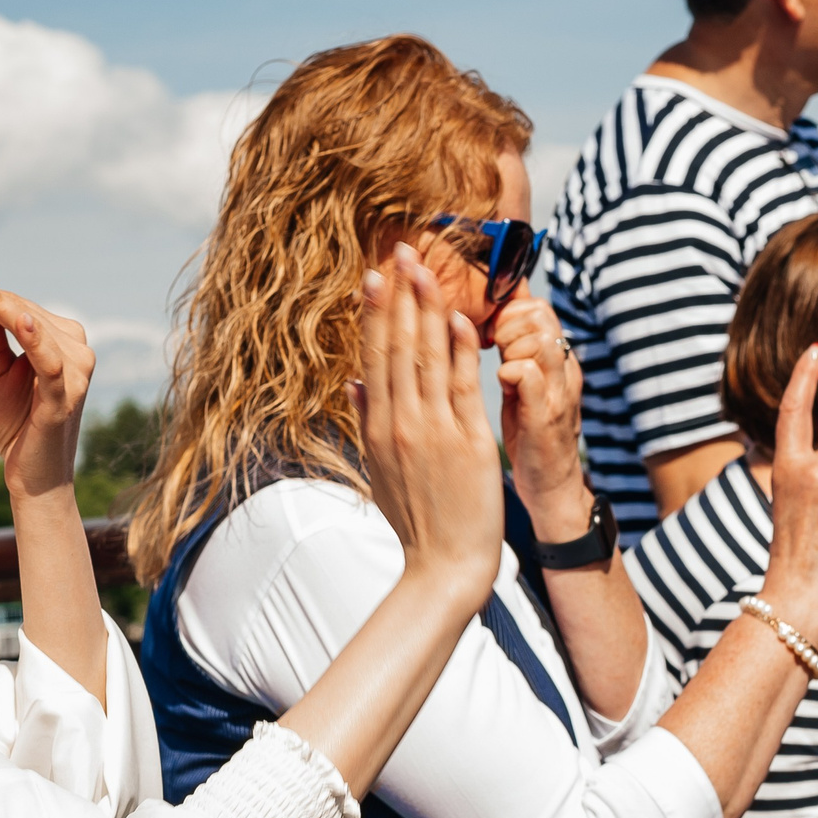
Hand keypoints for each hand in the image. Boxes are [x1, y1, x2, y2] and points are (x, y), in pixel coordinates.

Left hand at [0, 265, 92, 502]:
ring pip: (33, 327)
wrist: (32, 478)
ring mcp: (76, 373)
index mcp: (62, 342)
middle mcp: (78, 351)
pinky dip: (36, 339)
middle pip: (22, 311)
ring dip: (0, 305)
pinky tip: (19, 319)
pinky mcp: (66, 396)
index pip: (17, 307)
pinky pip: (50, 362)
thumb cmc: (18, 424)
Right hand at [350, 245, 503, 616]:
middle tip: (401, 249)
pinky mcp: (467, 442)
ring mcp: (432, 431)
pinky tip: (459, 317)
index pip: (373, 357)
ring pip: (426, 357)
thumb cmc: (418, 522)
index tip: (375, 275)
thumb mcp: (379, 472)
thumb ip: (366, 424)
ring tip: (426, 266)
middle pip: (396, 346)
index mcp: (378, 428)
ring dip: (427, 307)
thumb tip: (350, 385)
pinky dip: (459, 349)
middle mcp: (399, 423)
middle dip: (398, 295)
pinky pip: (461, 385)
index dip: (374, 314)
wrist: (445, 568)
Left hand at [491, 293, 589, 533]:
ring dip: (509, 347)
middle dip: (506, 325)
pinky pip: (528, 374)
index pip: (537, 306)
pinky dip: (509, 372)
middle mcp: (564, 370)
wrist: (551, 488)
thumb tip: (489, 313)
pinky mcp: (546, 417)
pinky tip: (502, 384)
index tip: (490, 334)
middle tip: (492, 352)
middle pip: (540, 314)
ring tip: (500, 368)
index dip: (508, 311)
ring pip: (539, 339)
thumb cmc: (530, 435)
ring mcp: (558, 392)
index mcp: (557, 359)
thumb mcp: (522, 384)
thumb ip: (513, 351)